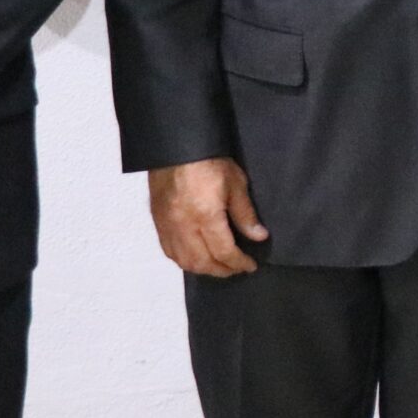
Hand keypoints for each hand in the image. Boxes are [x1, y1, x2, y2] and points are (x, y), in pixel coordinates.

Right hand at [148, 158, 269, 276]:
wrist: (176, 147)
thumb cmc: (208, 160)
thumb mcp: (235, 183)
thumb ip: (245, 214)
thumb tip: (258, 236)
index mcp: (205, 215)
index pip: (223, 252)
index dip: (239, 263)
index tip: (250, 265)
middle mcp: (183, 226)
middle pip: (203, 262)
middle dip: (223, 270)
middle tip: (237, 268)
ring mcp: (168, 226)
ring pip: (184, 261)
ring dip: (203, 269)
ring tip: (219, 266)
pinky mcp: (158, 222)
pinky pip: (169, 251)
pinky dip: (184, 260)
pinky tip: (196, 257)